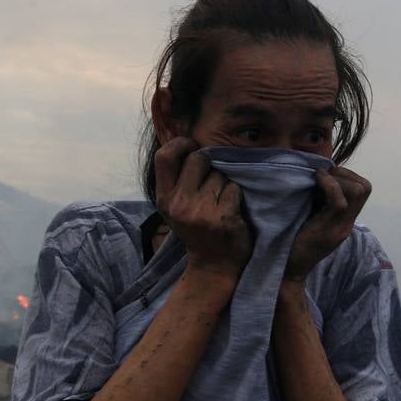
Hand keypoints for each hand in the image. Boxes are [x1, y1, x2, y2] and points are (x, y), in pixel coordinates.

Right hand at [154, 138, 253, 280]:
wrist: (213, 265)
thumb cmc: (197, 229)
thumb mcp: (176, 206)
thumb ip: (177, 177)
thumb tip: (181, 135)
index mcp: (164, 199)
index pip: (165, 156)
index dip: (180, 144)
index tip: (192, 146)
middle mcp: (179, 204)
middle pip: (199, 159)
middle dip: (210, 167)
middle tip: (211, 186)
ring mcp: (201, 212)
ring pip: (220, 175)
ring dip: (224, 185)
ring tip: (219, 204)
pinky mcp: (223, 218)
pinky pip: (234, 189)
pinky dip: (236, 197)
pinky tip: (230, 212)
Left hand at [284, 165, 370, 281]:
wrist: (288, 270)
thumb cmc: (293, 241)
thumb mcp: (312, 216)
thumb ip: (320, 202)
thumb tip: (320, 175)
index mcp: (345, 220)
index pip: (364, 189)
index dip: (347, 175)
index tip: (327, 175)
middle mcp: (347, 224)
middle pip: (365, 187)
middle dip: (344, 173)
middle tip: (323, 176)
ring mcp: (340, 228)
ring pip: (357, 191)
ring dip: (337, 177)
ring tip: (318, 179)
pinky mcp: (329, 231)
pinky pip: (338, 201)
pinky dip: (328, 185)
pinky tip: (315, 181)